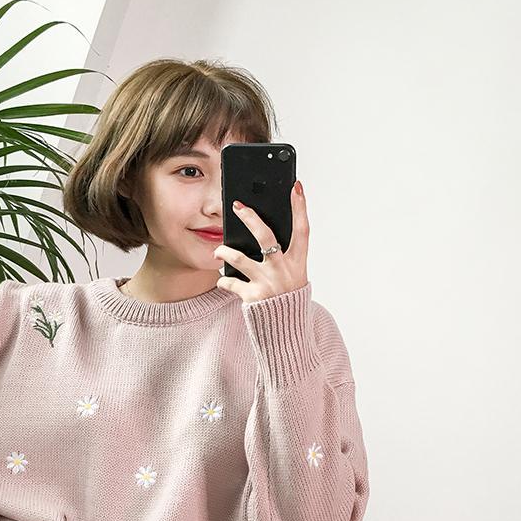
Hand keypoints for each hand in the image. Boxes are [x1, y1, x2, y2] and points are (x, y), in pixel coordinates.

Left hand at [214, 180, 308, 301]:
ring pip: (240, 258)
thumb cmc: (286, 300)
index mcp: (297, 264)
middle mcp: (283, 271)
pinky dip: (223, 281)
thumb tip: (263, 234)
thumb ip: (284, 258)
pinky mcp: (253, 296)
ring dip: (225, 251)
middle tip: (238, 206)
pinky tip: (222, 280)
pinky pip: (231, 283)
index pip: (302, 230)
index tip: (296, 187)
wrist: (286, 332)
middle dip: (251, 218)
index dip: (300, 207)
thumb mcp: (293, 277)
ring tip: (218, 250)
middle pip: (266, 237)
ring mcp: (267, 283)